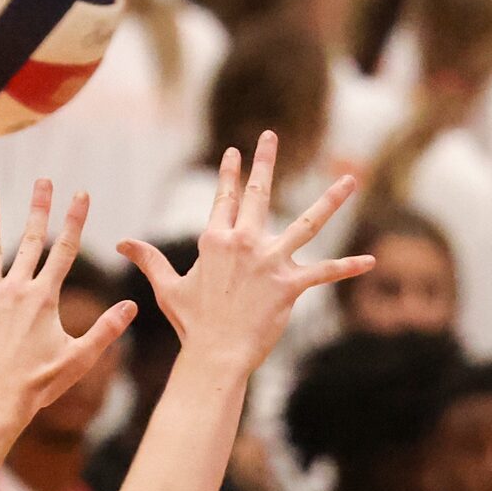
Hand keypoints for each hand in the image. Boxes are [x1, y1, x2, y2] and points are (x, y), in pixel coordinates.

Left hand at [0, 180, 136, 434]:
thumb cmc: (39, 383)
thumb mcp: (80, 358)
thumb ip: (106, 330)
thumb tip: (132, 306)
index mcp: (44, 297)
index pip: (65, 251)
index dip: (75, 220)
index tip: (82, 194)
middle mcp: (15, 289)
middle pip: (30, 240)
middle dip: (39, 208)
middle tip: (44, 180)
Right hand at [120, 134, 370, 374]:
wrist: (214, 354)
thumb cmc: (192, 323)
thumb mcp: (167, 287)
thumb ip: (149, 260)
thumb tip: (120, 243)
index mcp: (215, 240)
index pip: (224, 198)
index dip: (229, 174)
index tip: (234, 153)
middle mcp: (244, 243)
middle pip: (259, 195)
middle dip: (265, 162)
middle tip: (270, 136)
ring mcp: (270, 261)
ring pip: (308, 222)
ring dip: (332, 200)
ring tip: (352, 180)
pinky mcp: (291, 285)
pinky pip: (324, 272)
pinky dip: (348, 267)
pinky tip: (371, 261)